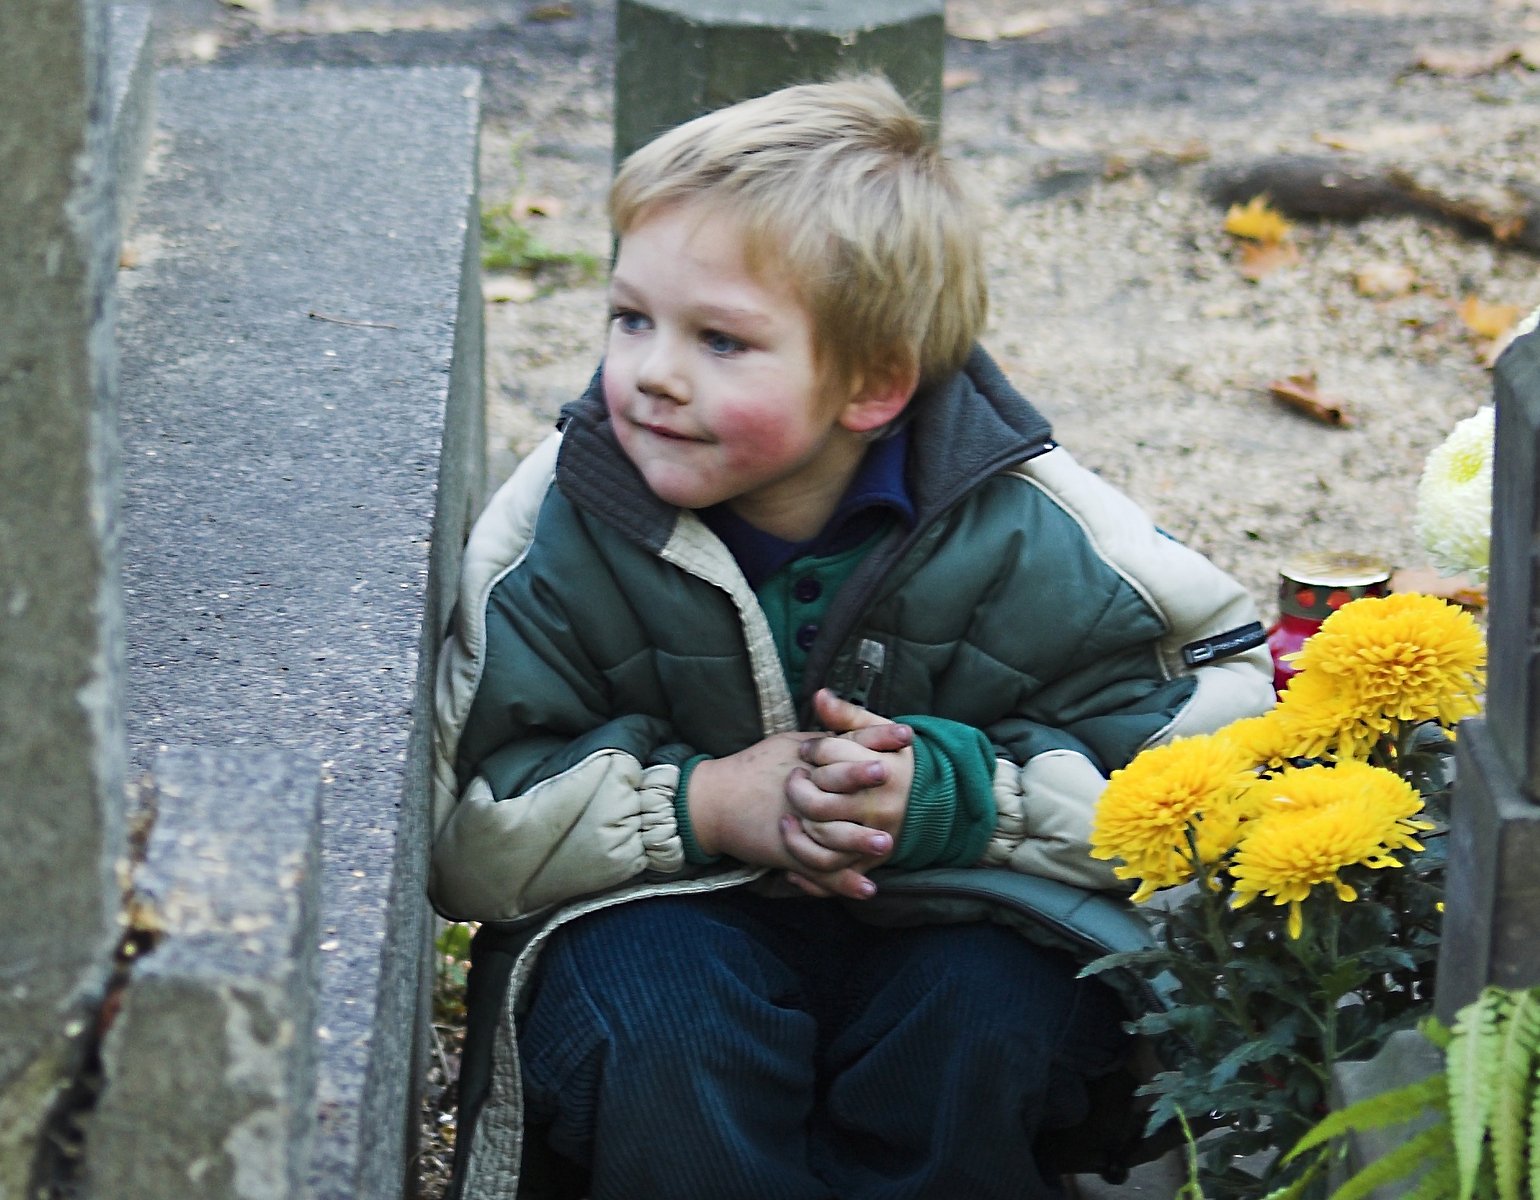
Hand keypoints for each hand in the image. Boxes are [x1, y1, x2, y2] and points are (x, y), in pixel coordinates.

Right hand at [687, 733, 884, 899]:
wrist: (713, 799)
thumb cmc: (752, 769)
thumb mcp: (788, 744)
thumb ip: (824, 737)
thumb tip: (858, 732)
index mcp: (806, 757)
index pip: (845, 742)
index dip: (875, 737)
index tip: (906, 734)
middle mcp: (802, 785)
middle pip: (835, 780)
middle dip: (862, 779)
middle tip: (895, 781)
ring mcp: (795, 819)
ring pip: (831, 831)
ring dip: (859, 840)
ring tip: (886, 843)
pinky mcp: (786, 849)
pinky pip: (818, 867)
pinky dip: (843, 882)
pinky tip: (867, 888)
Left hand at [781, 689, 913, 895]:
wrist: (937, 803)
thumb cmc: (898, 761)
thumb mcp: (880, 732)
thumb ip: (848, 715)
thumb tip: (819, 696)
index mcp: (885, 769)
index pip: (834, 757)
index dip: (813, 751)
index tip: (807, 752)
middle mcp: (882, 805)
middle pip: (821, 801)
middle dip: (798, 788)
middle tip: (795, 779)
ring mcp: (876, 836)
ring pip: (822, 835)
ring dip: (798, 825)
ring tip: (790, 812)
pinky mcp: (869, 860)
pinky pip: (829, 866)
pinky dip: (805, 859)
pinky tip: (793, 839)